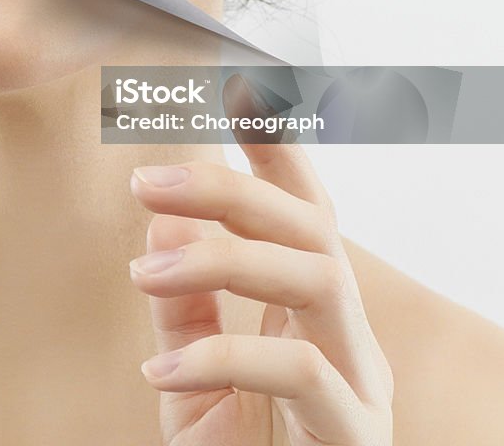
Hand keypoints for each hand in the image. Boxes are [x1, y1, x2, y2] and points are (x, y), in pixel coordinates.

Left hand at [128, 141, 393, 444]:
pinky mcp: (354, 435)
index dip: (279, 151)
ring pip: (319, 277)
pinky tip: (160, 372)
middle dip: (226, 189)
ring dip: (221, 259)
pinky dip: (222, 358)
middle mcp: (347, 335)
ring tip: (142, 273)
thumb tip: (165, 221)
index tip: (239, 93)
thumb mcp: (192, 374)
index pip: (304, 213)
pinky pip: (302, 373)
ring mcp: (361, 384)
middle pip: (311, 227)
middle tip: (144, 182)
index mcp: (312, 313)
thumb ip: (184, 305)